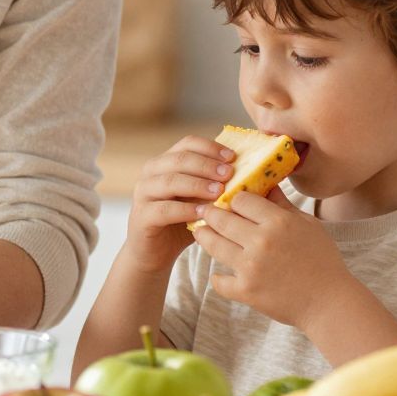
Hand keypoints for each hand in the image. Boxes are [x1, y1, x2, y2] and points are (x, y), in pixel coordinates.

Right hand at [125, 135, 236, 273]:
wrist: (155, 252)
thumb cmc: (183, 221)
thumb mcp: (201, 198)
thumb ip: (217, 184)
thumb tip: (255, 173)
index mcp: (166, 162)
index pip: (188, 143)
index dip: (211, 148)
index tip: (234, 157)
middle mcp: (151, 173)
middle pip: (179, 159)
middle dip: (207, 164)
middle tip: (229, 173)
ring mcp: (143, 193)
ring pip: (170, 181)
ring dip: (197, 184)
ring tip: (219, 191)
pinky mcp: (142, 216)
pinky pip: (164, 209)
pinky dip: (185, 210)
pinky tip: (203, 213)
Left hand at [191, 187, 354, 328]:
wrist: (330, 303)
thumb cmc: (323, 261)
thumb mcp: (308, 226)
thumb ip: (283, 205)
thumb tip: (267, 184)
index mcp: (278, 222)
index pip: (240, 199)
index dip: (234, 199)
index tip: (230, 202)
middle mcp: (261, 241)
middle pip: (221, 219)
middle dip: (210, 213)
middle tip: (203, 212)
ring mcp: (250, 267)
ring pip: (213, 244)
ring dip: (205, 237)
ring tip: (201, 233)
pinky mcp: (245, 290)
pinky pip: (219, 280)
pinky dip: (218, 278)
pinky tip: (220, 274)